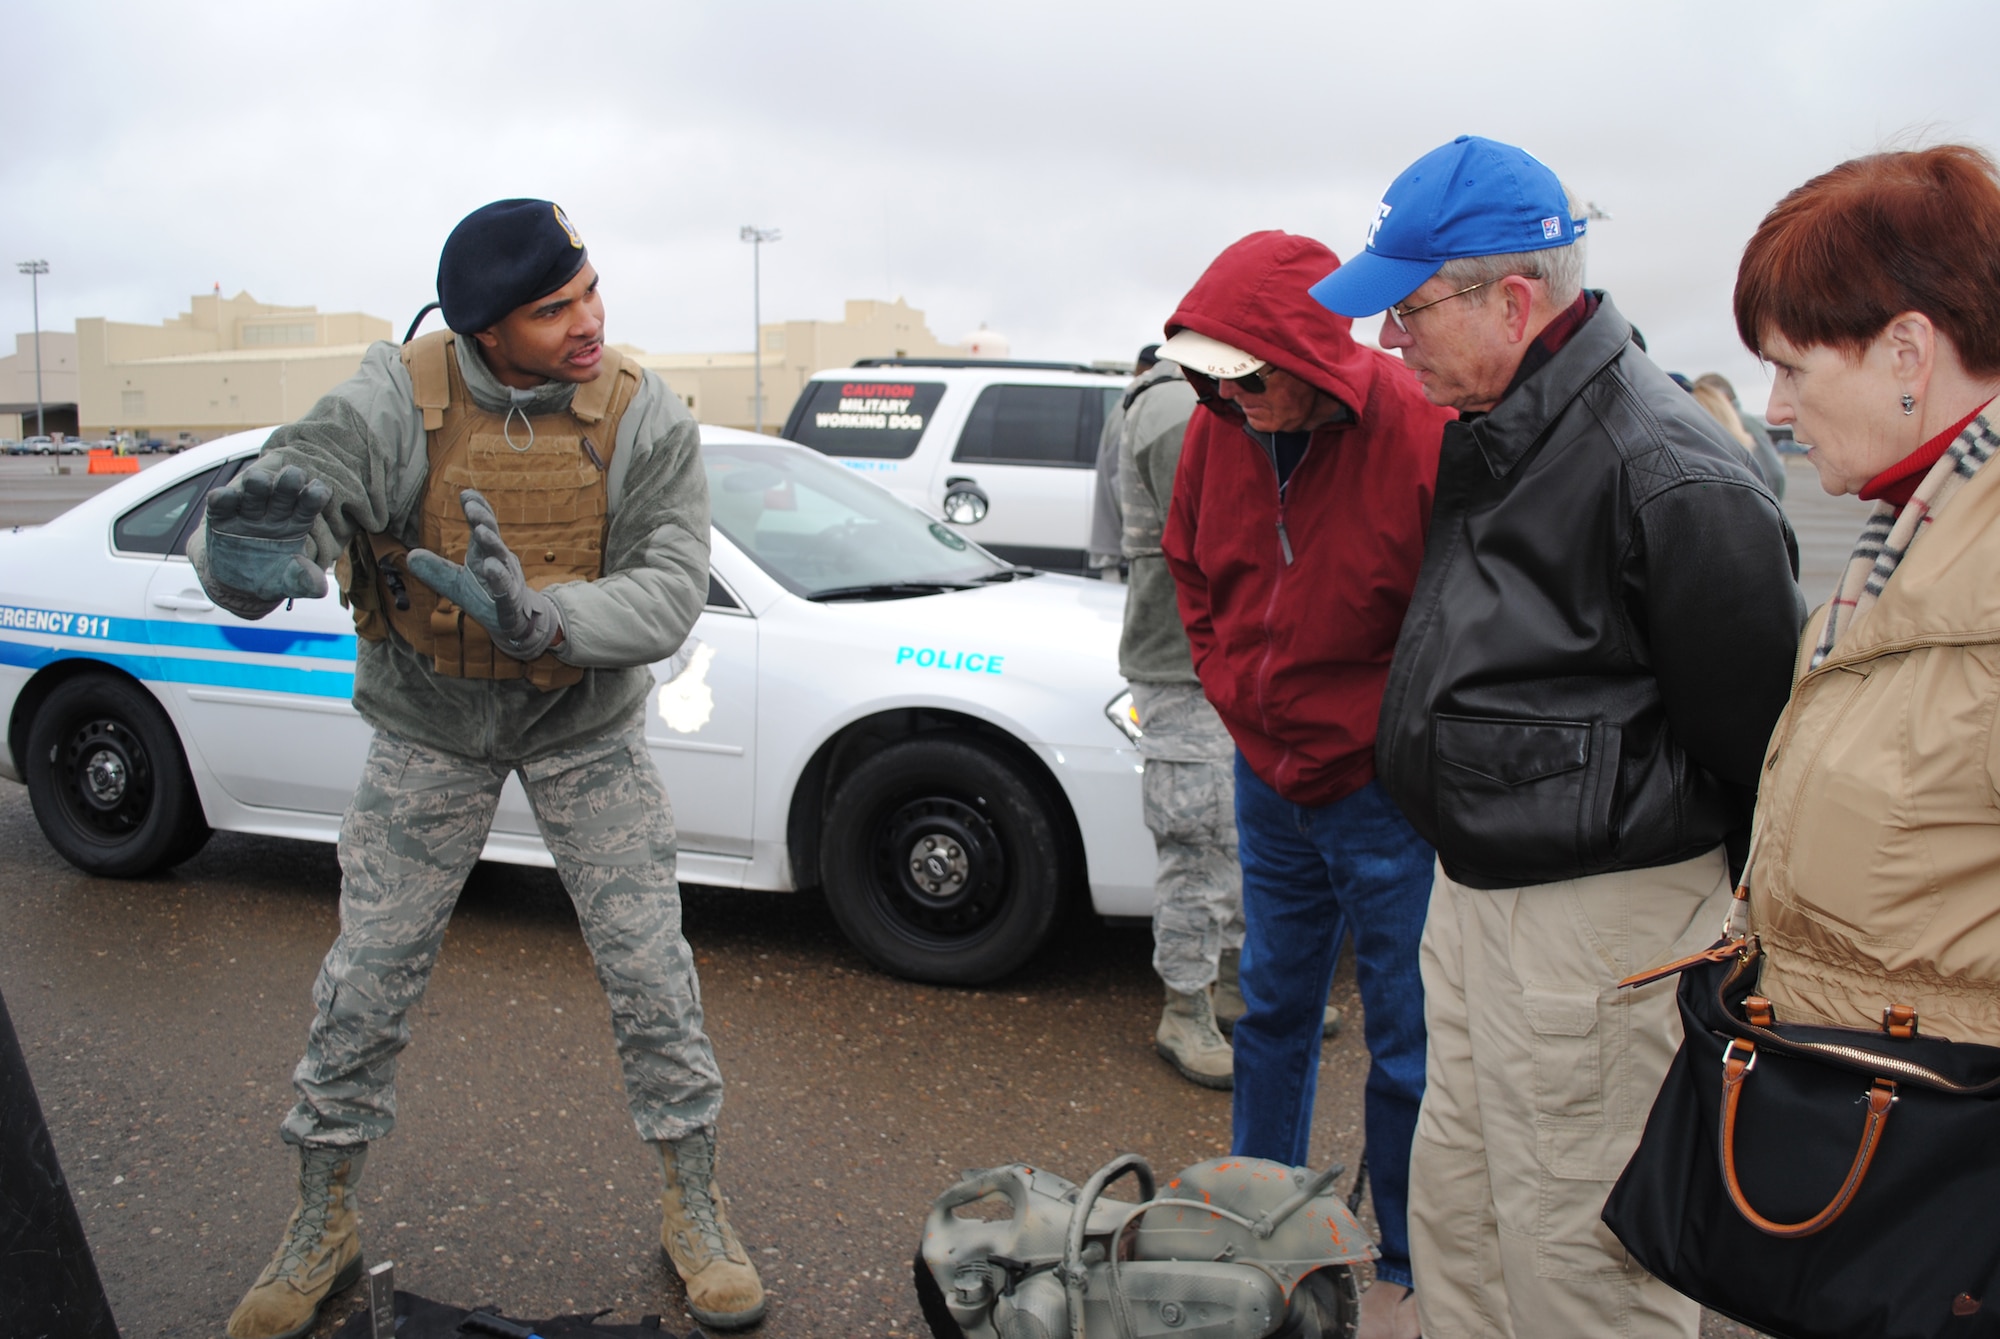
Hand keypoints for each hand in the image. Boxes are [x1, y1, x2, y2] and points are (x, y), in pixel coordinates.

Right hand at [201, 464, 331, 600]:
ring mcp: (247, 512)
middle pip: (283, 492)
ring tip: (258, 480)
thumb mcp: (289, 582)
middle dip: (288, 482)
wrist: (239, 585)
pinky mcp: (221, 517)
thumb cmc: (272, 577)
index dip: (314, 496)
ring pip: (254, 492)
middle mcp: (274, 511)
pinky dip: (222, 499)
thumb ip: (304, 581)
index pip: (308, 504)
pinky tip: (224, 496)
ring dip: (256, 484)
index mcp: (297, 521)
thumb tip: (320, 588)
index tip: (319, 491)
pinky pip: (221, 505)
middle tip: (293, 476)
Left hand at [405, 489, 563, 661]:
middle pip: (492, 537)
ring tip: (481, 530)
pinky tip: (490, 567)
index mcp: (484, 555)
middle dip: (484, 520)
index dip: (477, 510)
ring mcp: (506, 581)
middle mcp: (498, 563)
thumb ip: (436, 570)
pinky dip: (499, 578)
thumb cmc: (485, 597)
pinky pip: (505, 588)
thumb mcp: (456, 584)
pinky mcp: (509, 602)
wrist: (513, 624)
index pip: (482, 527)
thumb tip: (410, 556)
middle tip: (472, 507)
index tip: (466, 494)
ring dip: (491, 543)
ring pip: (500, 559)